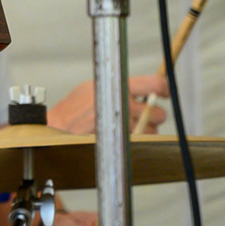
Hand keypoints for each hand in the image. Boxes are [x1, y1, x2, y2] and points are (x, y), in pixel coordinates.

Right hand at [48, 74, 167, 133]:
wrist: (60, 127)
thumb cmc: (73, 108)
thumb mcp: (94, 86)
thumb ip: (118, 86)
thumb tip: (139, 88)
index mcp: (117, 87)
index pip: (154, 84)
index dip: (164, 87)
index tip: (164, 90)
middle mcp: (124, 106)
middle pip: (158, 112)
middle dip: (154, 114)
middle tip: (142, 112)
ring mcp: (125, 125)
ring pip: (152, 130)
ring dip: (145, 128)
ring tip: (127, 124)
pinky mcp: (124, 141)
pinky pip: (141, 141)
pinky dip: (136, 139)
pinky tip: (122, 134)